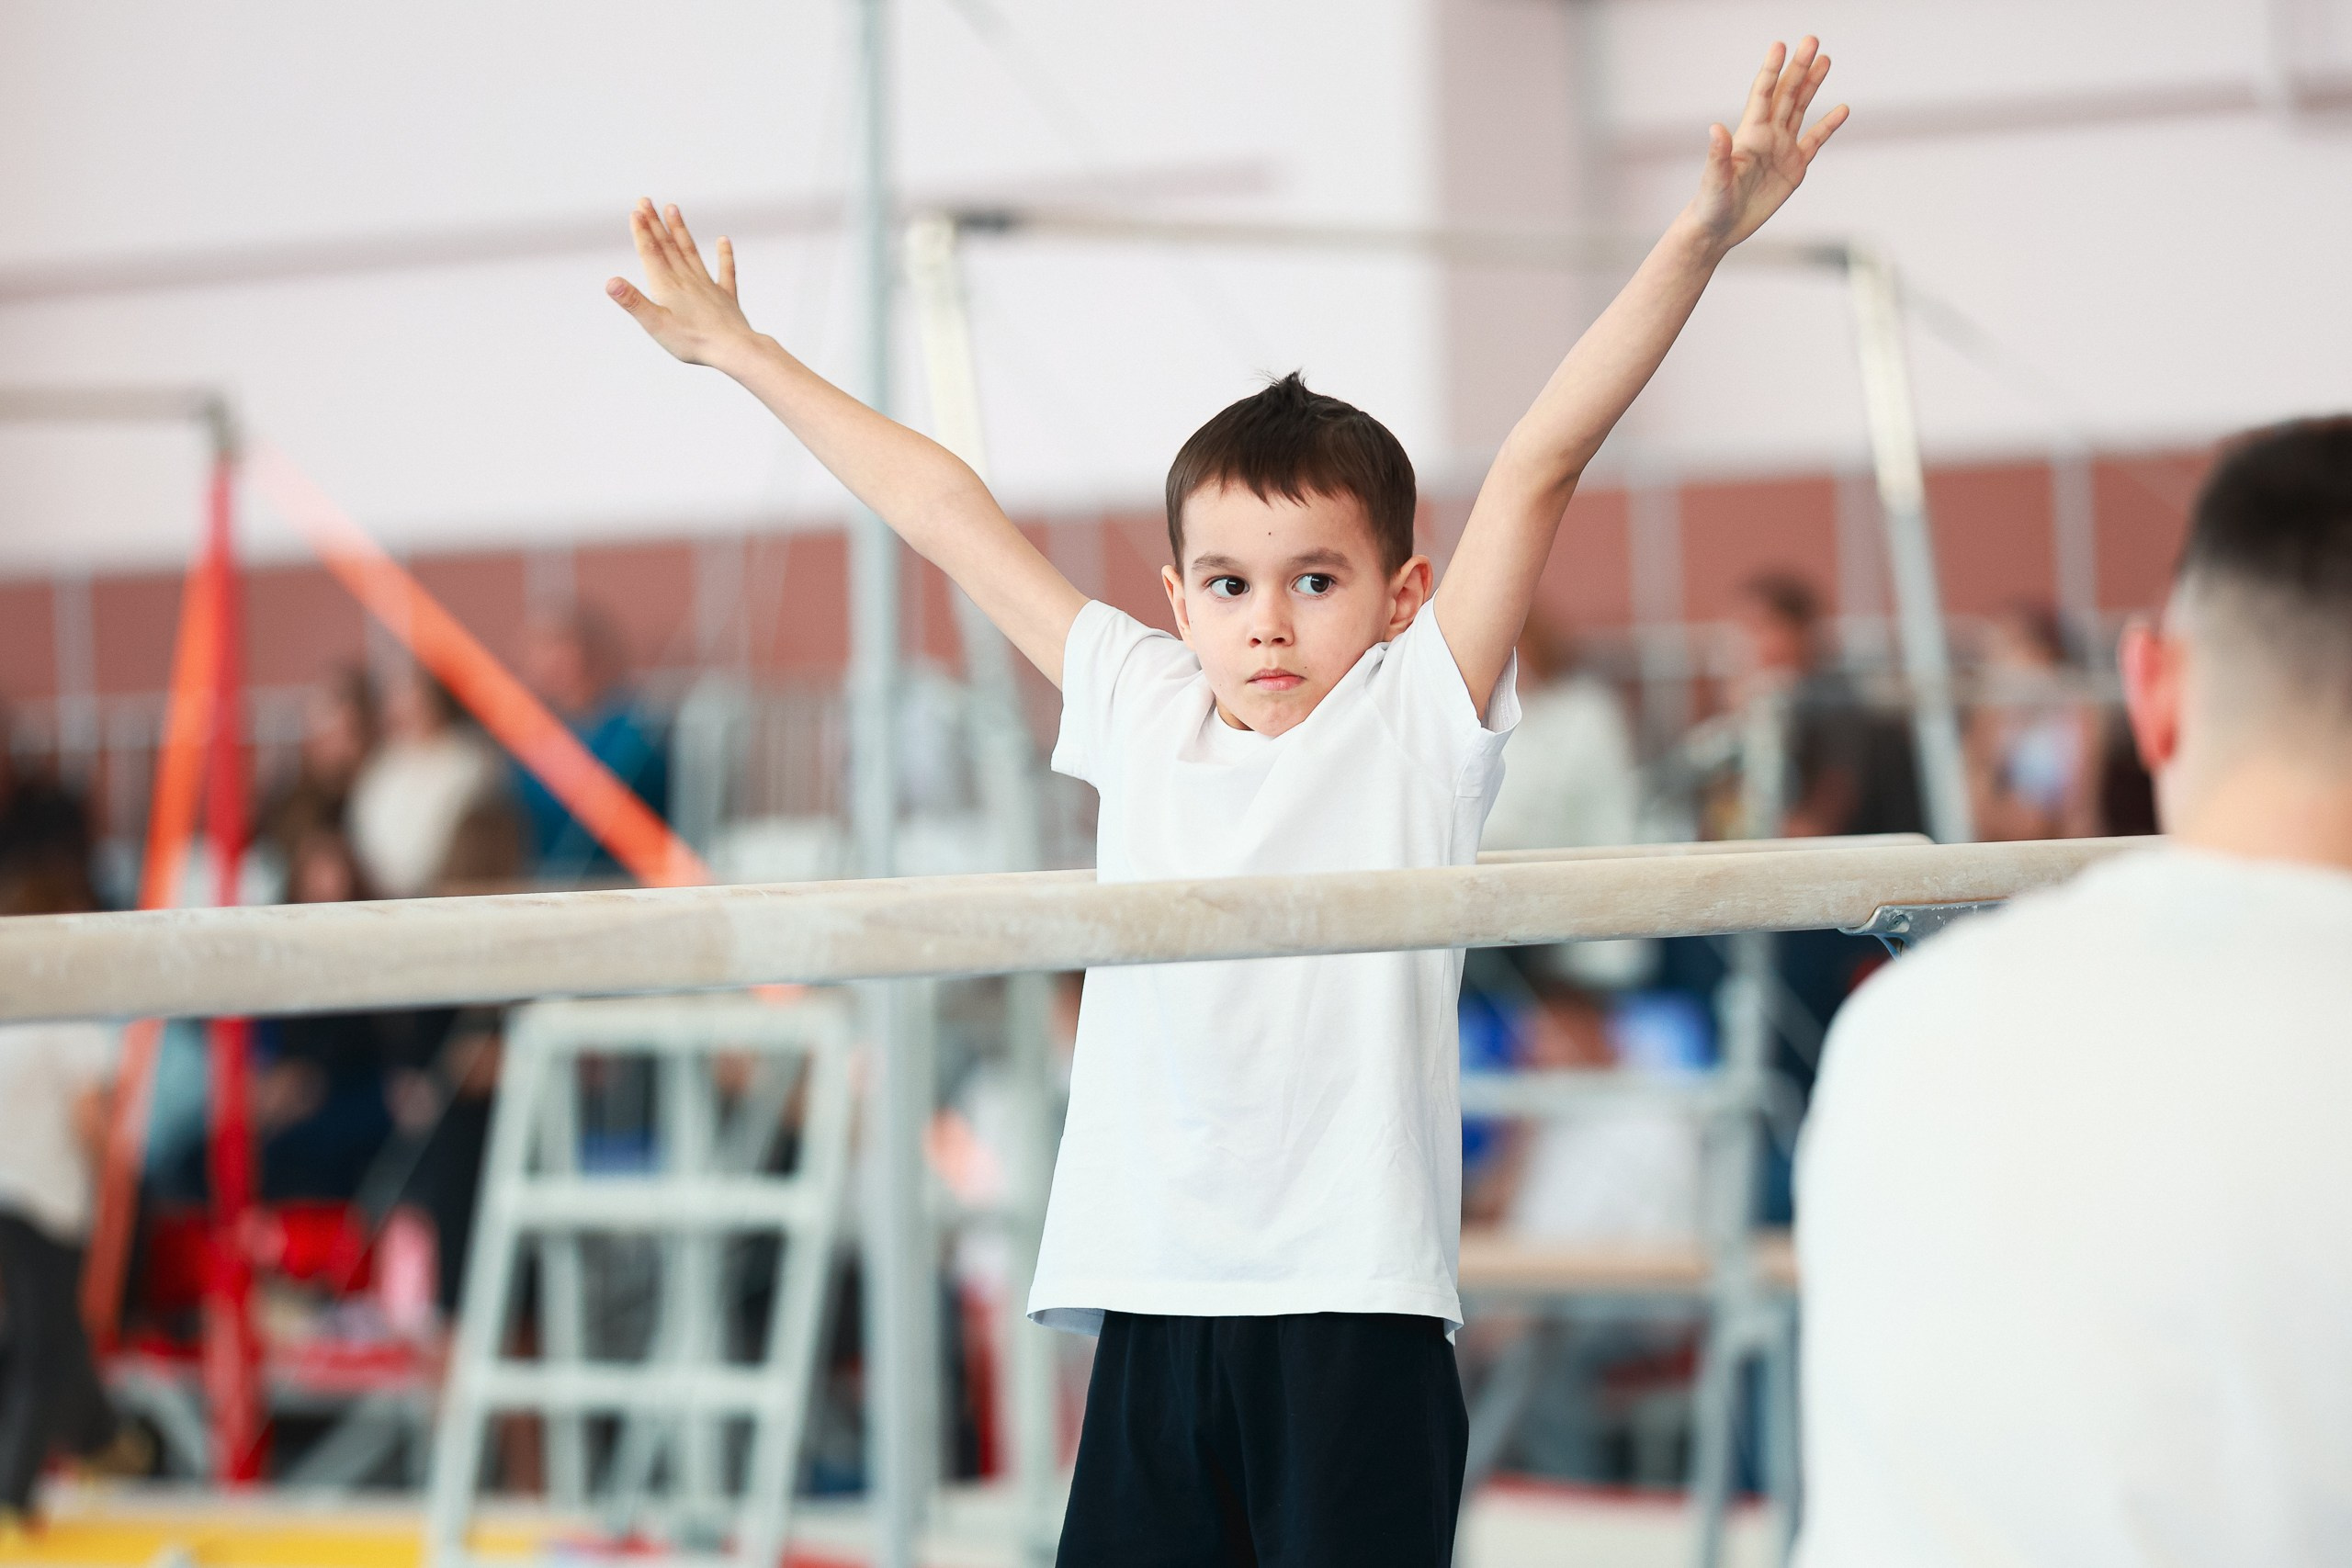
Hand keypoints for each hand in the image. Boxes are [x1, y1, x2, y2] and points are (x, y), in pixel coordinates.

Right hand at [607, 199, 756, 366]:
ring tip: (673, 209)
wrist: (733, 349)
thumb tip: (610, 282)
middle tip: (645, 201)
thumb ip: (633, 301)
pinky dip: (725, 255)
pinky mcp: (725, 297)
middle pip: (667, 246)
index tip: (636, 211)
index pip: (650, 253)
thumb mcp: (655, 324)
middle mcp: (686, 280)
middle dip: (654, 223)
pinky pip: (726, 272)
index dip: (642, 232)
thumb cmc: (693, 341)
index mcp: (667, 285)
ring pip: (691, 252)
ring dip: (680, 230)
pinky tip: (723, 241)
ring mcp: (707, 286)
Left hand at [1688, 38, 1847, 252]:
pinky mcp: (1794, 167)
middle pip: (1786, 94)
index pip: (1763, 95)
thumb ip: (1717, 155)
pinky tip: (1842, 109)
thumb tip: (1715, 128)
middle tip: (1812, 40)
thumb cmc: (1711, 204)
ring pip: (1800, 109)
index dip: (1772, 70)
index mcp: (1749, 135)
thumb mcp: (1714, 180)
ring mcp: (1782, 149)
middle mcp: (1767, 136)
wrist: (1719, 228)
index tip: (1780, 45)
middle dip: (1799, 67)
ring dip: (1812, 85)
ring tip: (1825, 59)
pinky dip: (1828, 125)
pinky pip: (1815, 141)